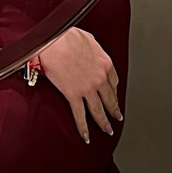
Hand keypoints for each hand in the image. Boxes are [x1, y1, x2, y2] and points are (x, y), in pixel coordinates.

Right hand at [36, 27, 124, 143]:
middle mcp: (100, 78)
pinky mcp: (73, 94)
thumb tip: (89, 50)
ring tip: (108, 130)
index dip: (114, 91)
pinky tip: (86, 136)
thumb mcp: (88, 38)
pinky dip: (84, 128)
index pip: (114, 82)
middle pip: (110, 99)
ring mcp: (87, 88)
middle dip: (114, 110)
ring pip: (98, 110)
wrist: (54, 41)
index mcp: (105, 63)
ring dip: (104, 122)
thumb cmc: (67, 35)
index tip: (113, 96)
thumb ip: (93, 48)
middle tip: (117, 117)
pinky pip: (80, 115)